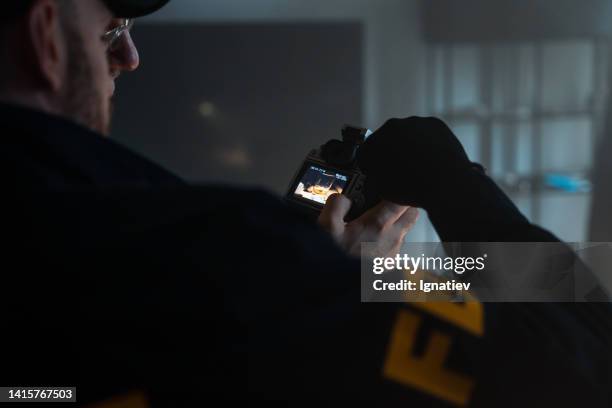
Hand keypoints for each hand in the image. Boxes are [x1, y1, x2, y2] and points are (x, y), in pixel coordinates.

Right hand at [318, 194, 418, 257]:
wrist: (334, 288)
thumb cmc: (333, 259)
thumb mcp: (326, 225)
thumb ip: (337, 203)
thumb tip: (344, 197)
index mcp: (378, 224)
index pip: (404, 199)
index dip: (399, 190)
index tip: (388, 188)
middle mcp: (392, 238)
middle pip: (413, 212)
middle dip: (403, 204)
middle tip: (386, 202)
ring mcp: (393, 253)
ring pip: (406, 229)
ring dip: (397, 223)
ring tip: (375, 224)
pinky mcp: (390, 265)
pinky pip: (397, 246)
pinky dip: (389, 240)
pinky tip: (371, 242)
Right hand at [357, 117, 474, 207]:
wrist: (446, 183)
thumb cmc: (414, 189)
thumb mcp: (382, 189)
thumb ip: (375, 176)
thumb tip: (378, 173)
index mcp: (374, 144)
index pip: (366, 152)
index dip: (371, 164)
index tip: (378, 172)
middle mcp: (391, 127)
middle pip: (386, 139)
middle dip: (390, 152)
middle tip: (400, 169)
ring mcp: (414, 122)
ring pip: (407, 134)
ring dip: (409, 145)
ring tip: (418, 165)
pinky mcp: (433, 123)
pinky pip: (426, 132)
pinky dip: (427, 142)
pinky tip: (431, 158)